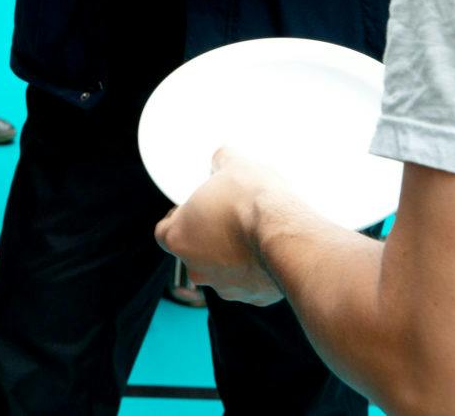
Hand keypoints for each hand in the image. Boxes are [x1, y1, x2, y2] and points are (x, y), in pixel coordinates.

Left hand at [154, 148, 291, 305]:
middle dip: (210, 237)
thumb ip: (220, 161)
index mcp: (178, 238)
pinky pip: (251, 283)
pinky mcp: (254, 297)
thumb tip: (223, 157)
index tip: (199, 208)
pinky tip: (271, 251)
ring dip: (234, 256)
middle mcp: (196, 268)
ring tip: (255, 234)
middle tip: (230, 218)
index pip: (165, 230)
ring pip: (223, 271)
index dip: (181, 217)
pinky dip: (258, 270)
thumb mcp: (233, 165)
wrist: (288, 236)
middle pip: (195, 252)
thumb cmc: (253, 202)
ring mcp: (226, 287)